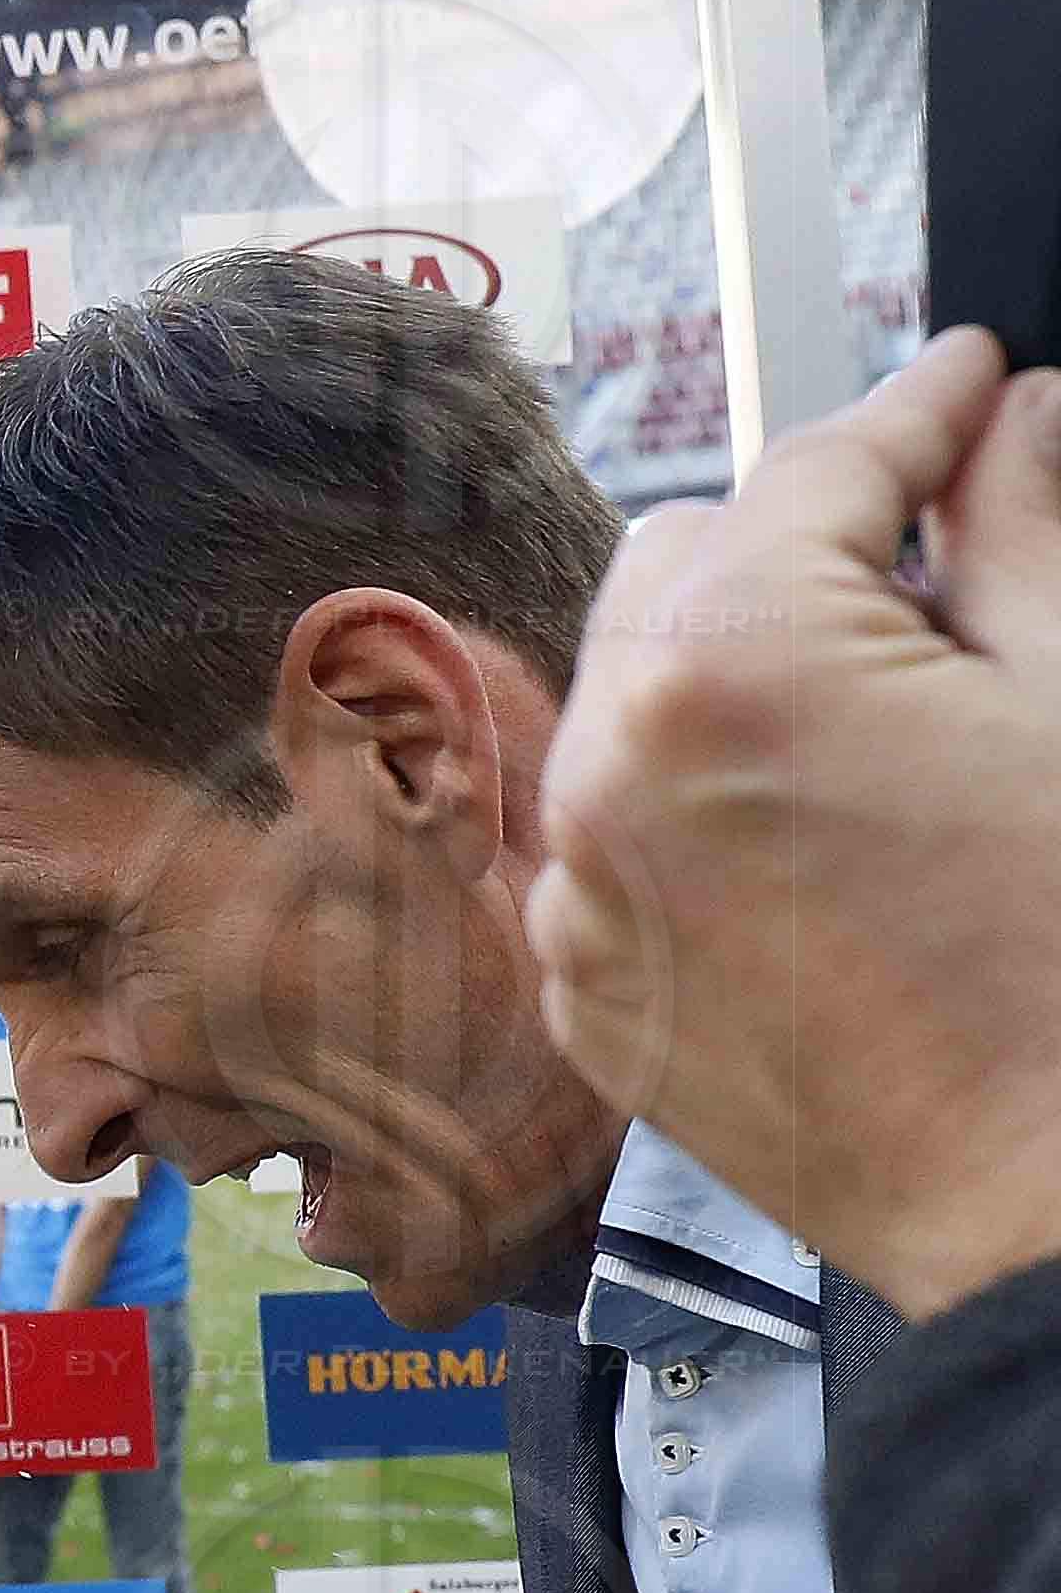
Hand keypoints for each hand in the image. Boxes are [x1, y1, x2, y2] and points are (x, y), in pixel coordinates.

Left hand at [532, 329, 1060, 1321]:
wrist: (1041, 1209)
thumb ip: (1022, 535)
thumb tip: (1009, 421)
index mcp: (732, 665)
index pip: (817, 468)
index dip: (916, 411)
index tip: (967, 384)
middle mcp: (611, 760)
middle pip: (689, 563)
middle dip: (804, 549)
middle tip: (939, 575)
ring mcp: (578, 880)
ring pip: (637, 692)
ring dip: (741, 674)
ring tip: (886, 730)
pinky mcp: (579, 979)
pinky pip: (616, 828)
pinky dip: (698, 803)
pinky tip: (822, 845)